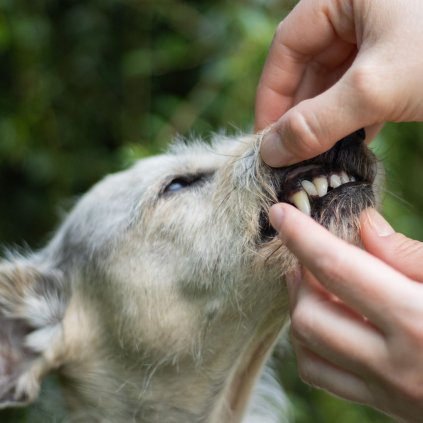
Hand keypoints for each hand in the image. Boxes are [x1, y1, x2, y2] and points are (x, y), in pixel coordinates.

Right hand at [256, 0, 422, 166]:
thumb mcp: (374, 89)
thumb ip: (318, 121)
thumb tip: (270, 153)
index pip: (287, 46)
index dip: (271, 95)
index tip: (266, 139)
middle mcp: (356, 12)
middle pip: (308, 68)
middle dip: (299, 114)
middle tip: (290, 155)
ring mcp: (379, 36)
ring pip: (333, 84)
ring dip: (323, 122)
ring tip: (315, 158)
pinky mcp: (396, 62)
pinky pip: (359, 92)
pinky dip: (350, 120)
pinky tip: (346, 147)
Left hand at [269, 205, 422, 421]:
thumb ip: (412, 255)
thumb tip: (363, 227)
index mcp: (418, 320)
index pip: (335, 266)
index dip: (300, 234)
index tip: (279, 213)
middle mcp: (395, 363)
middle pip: (309, 311)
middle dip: (298, 274)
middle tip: (308, 252)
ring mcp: (386, 391)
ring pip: (307, 346)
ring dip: (300, 306)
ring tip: (314, 281)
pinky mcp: (384, 406)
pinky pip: (321, 374)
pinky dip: (310, 341)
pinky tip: (327, 318)